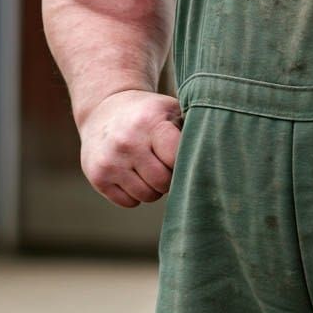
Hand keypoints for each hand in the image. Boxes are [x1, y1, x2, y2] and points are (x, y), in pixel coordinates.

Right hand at [79, 90, 182, 207]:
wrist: (105, 110)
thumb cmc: (149, 113)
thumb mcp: (170, 110)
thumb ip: (190, 130)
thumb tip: (214, 156)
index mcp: (150, 122)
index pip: (176, 158)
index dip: (184, 161)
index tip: (184, 155)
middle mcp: (128, 142)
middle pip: (163, 182)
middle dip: (170, 178)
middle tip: (168, 165)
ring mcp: (110, 161)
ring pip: (147, 195)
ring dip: (154, 188)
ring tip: (152, 169)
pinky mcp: (97, 177)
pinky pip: (128, 202)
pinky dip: (136, 194)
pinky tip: (134, 175)